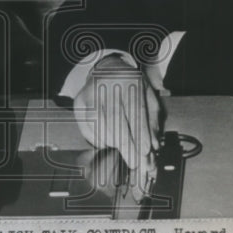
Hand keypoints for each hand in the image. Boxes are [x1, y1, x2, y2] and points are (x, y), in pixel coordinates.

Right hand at [72, 55, 161, 194]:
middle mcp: (108, 84)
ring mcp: (90, 92)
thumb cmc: (131, 87)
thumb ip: (153, 119)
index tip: (146, 150)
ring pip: (99, 124)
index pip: (135, 109)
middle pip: (115, 118)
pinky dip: (98, 139)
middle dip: (126, 144)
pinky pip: (87, 126)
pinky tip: (108, 143)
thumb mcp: (147, 96)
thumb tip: (153, 144)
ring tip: (122, 153)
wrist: (106, 69)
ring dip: (112, 143)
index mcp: (129, 80)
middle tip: (133, 162)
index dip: (141, 131)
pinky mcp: (78, 101)